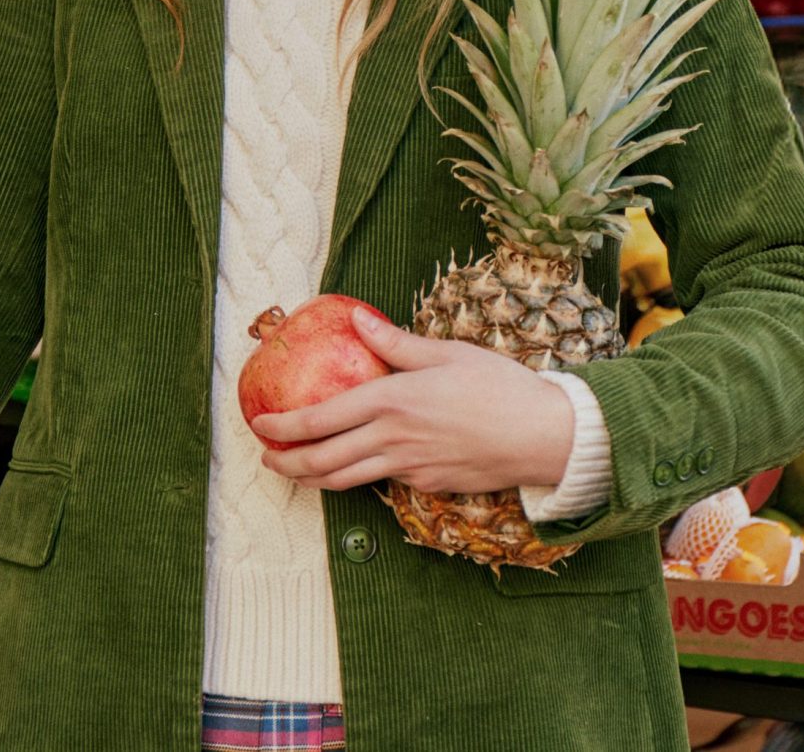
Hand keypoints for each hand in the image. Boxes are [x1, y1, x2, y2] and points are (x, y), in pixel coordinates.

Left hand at [249, 309, 573, 493]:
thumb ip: (395, 342)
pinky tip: (354, 466)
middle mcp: (392, 438)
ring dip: (312, 479)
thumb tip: (357, 318)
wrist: (543, 436)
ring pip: (345, 480)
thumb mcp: (447, 353)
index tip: (260, 424)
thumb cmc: (500, 387)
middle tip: (267, 458)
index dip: (282, 426)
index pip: (319, 419)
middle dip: (286, 463)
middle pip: (322, 462)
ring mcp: (409, 467)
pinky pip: (382, 481)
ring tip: (294, 471)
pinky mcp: (427, 484)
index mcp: (391, 400)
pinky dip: (358, 477)